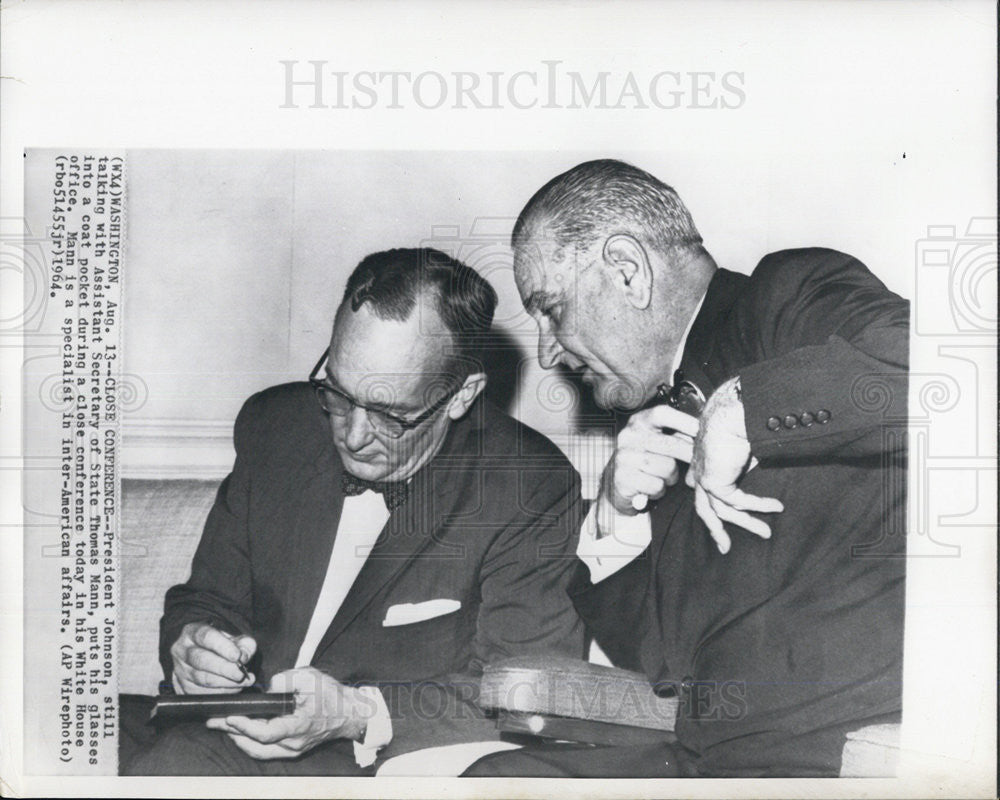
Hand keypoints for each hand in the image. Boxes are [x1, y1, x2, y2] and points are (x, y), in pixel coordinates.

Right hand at [170, 622, 256, 694]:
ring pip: (202, 679)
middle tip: (241, 674)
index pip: (206, 637)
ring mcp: (180, 670)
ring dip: (226, 682)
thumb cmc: (221, 646)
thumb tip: (244, 656)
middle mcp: (182, 650)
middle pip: (202, 660)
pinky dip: (222, 692)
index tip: (237, 656)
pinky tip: (234, 688)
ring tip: (243, 681)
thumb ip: (243, 643)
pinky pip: (203, 693)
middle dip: (224, 668)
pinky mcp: (183, 687)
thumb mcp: (233, 638)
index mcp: (192, 631)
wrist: (204, 657)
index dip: (223, 647)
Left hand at [206, 667, 375, 759]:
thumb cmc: (331, 695)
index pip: (265, 732)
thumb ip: (287, 679)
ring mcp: (292, 750)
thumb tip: (267, 687)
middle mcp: (293, 744)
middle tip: (213, 721)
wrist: (349, 713)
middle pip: (256, 746)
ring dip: (238, 739)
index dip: (244, 726)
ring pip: (258, 752)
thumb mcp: (311, 677)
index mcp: (298, 726)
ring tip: (222, 726)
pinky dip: (250, 742)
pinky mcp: (292, 750)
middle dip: (232, 733)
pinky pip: (265, 751)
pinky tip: (241, 731)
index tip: (228, 716)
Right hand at [597, 404, 696, 527]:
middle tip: (694, 462)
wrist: (616, 484)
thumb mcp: (657, 443)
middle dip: (687, 455)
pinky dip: (659, 490)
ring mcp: (623, 457)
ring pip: (666, 467)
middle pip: (670, 443)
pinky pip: (655, 485)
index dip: (684, 421)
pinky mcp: (621, 478)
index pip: (662, 414)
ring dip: (670, 477)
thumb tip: (700, 435)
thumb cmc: (645, 461)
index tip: (700, 430)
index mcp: (639, 422)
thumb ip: (675, 436)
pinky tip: (652, 488)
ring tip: (663, 477)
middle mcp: (628, 436)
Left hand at [685, 376, 783, 553]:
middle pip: (705, 507)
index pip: (702, 486)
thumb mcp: (745, 446)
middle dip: (716, 529)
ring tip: (766, 533)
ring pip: (720, 510)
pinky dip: (758, 505)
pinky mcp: (713, 481)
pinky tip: (776, 506)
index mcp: (705, 458)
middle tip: (725, 547)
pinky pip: (737, 501)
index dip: (708, 502)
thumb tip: (755, 469)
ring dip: (745, 523)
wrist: (736, 411)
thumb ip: (744, 463)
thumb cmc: (742, 420)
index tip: (717, 518)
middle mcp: (700, 468)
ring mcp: (704, 476)